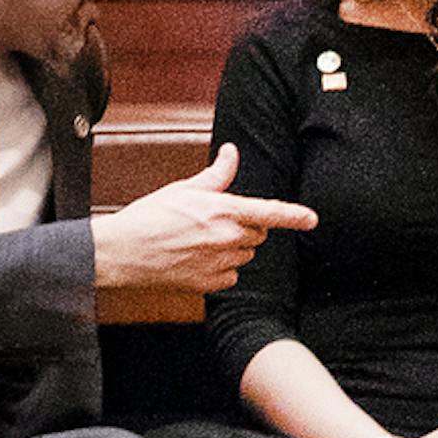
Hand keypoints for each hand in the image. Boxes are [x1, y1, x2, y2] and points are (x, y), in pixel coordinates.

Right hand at [88, 144, 316, 294]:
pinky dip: (223, 269)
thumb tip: (232, 152)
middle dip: (248, 226)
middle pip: (258, 233)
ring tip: (203, 239)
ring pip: (245, 255)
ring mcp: (218, 264)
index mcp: (223, 210)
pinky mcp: (208, 285)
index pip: (269, 212)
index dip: (294, 216)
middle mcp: (226, 238)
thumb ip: (217, 174)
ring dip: (235, 247)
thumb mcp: (186, 188)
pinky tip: (200, 259)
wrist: (125, 251)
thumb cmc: (152, 215)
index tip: (313, 219)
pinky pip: (230, 277)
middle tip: (220, 218)